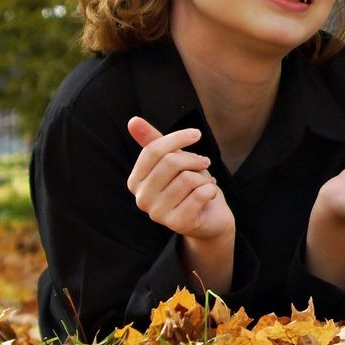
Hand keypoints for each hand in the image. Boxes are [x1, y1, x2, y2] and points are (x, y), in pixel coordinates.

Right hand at [128, 116, 234, 296]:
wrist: (208, 218)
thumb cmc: (189, 186)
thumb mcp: (173, 160)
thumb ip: (153, 142)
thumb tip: (133, 120)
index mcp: (136, 180)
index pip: (153, 150)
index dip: (178, 138)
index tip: (196, 134)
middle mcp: (141, 198)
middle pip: (170, 162)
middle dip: (194, 159)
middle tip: (203, 164)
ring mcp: (157, 213)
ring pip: (187, 178)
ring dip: (203, 177)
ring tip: (204, 183)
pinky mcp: (177, 223)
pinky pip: (200, 194)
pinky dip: (211, 190)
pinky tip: (208, 195)